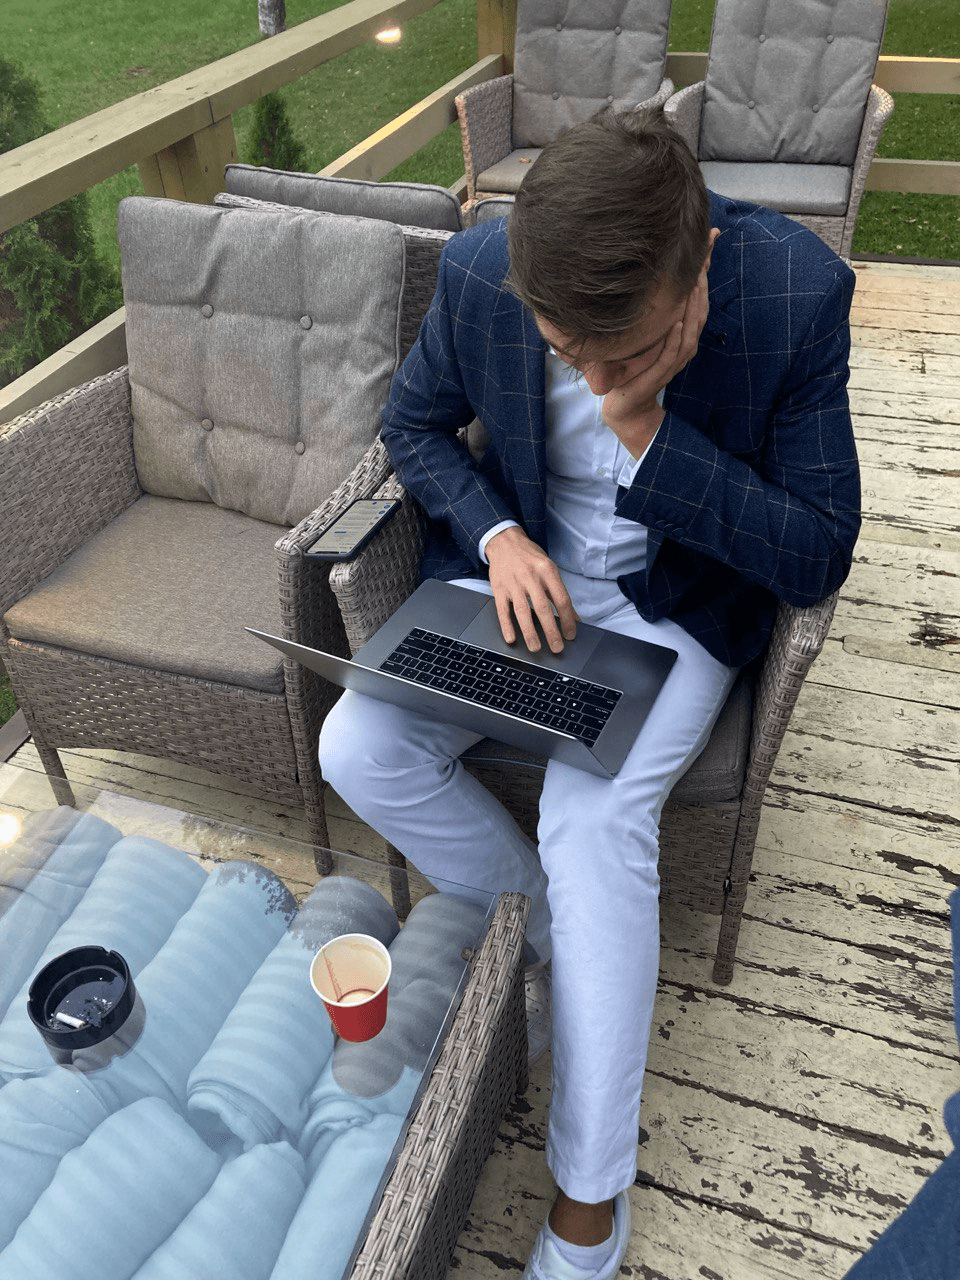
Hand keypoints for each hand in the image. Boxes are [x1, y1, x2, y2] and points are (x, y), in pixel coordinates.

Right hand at [484, 526, 577, 652]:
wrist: (505, 542)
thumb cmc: (530, 557)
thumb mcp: (549, 569)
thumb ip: (560, 593)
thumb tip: (574, 617)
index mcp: (547, 571)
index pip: (561, 599)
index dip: (568, 619)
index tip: (571, 635)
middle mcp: (531, 577)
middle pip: (543, 608)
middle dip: (551, 631)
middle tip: (557, 648)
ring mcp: (513, 583)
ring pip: (523, 611)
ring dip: (530, 632)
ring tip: (536, 648)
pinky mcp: (498, 588)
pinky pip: (502, 610)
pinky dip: (506, 625)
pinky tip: (512, 638)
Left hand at [602, 233, 716, 457]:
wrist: (626, 404)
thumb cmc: (633, 368)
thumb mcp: (643, 334)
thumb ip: (652, 312)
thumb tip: (647, 281)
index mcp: (683, 332)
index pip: (697, 296)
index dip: (703, 269)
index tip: (707, 239)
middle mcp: (684, 343)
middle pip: (699, 306)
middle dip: (702, 279)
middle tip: (705, 250)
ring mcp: (674, 359)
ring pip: (691, 327)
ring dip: (693, 304)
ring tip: (694, 281)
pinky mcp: (660, 374)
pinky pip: (673, 352)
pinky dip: (676, 337)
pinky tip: (676, 321)